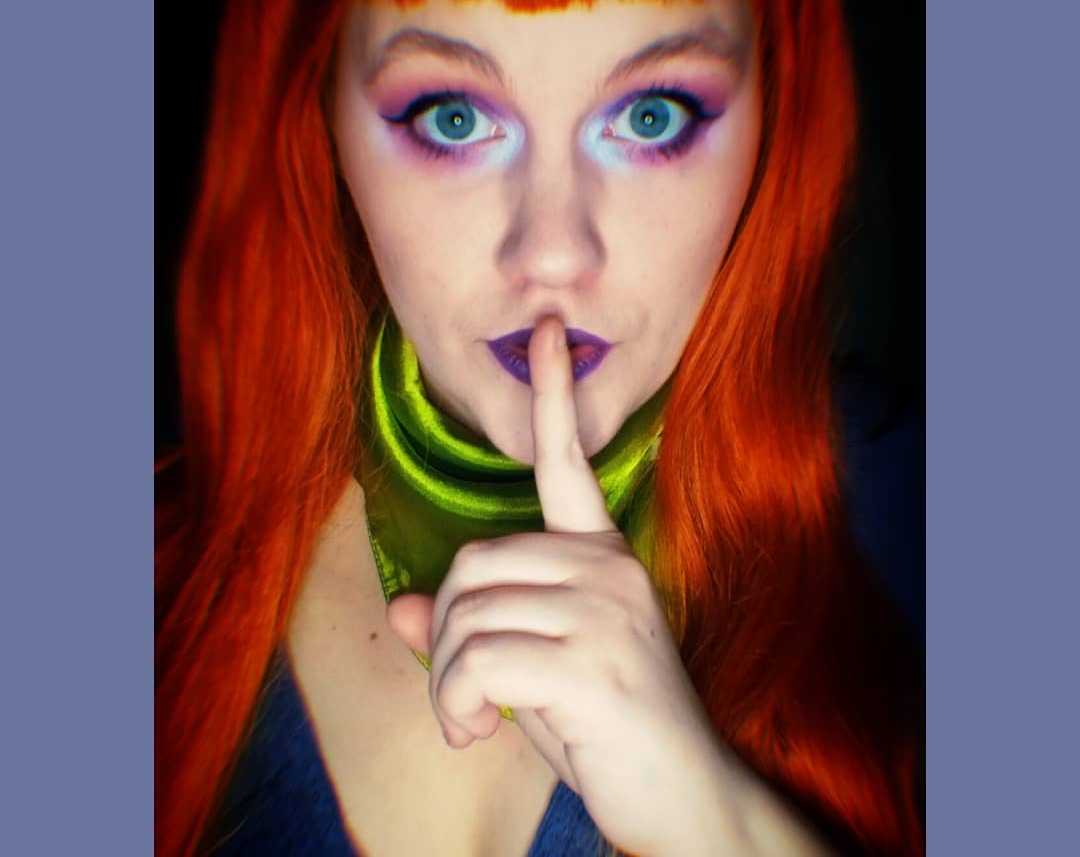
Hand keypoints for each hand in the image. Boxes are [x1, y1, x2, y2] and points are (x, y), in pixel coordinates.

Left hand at [387, 316, 735, 854]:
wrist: (686, 801)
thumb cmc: (606, 730)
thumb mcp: (529, 673)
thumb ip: (471, 633)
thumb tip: (399, 610)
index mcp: (600, 556)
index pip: (568, 462)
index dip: (552, 393)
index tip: (547, 328)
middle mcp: (607, 566)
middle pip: (470, 562)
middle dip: (442, 635)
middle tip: (461, 693)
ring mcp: (605, 608)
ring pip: (465, 614)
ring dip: (447, 681)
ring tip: (474, 720)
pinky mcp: (591, 659)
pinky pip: (476, 659)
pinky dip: (455, 704)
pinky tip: (479, 733)